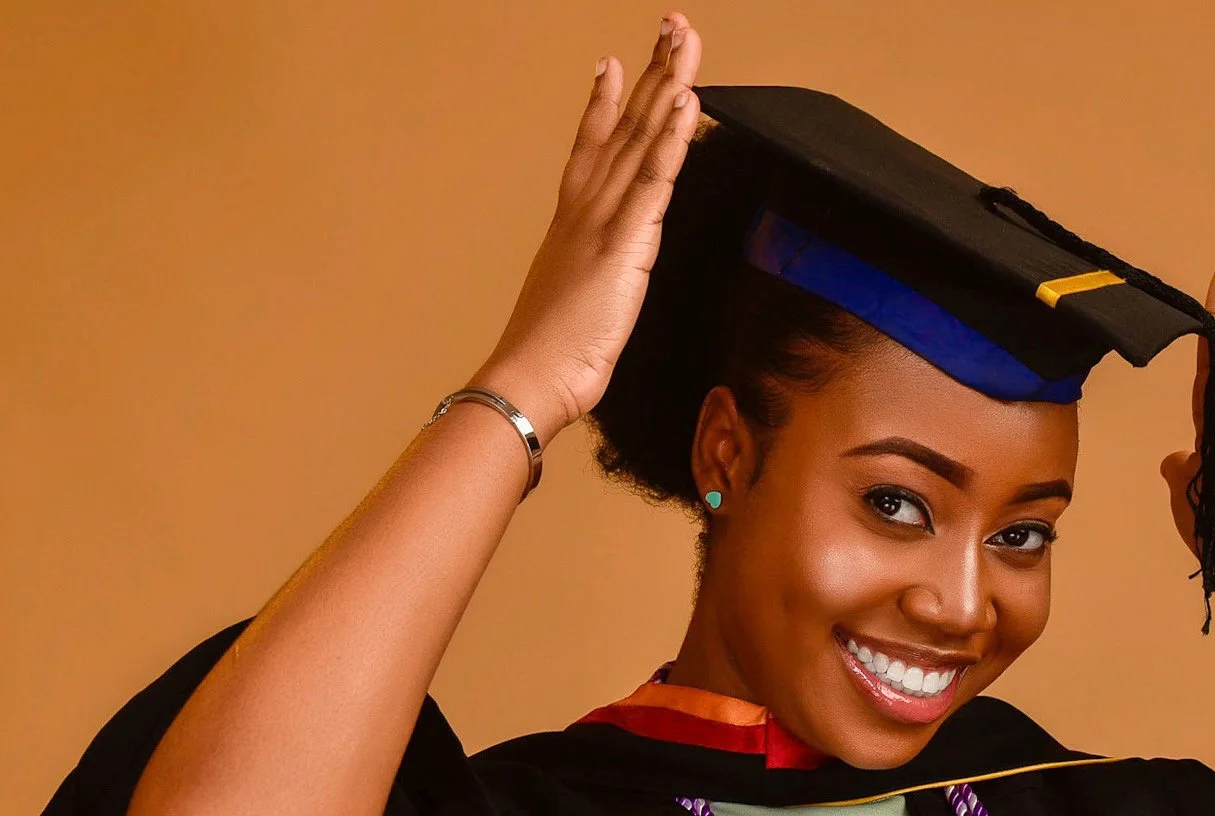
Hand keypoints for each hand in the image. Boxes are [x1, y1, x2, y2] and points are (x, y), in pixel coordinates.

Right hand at [469, 12, 702, 445]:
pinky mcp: (623, 244)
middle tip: (671, 25)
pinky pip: (653, 181)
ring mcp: (603, 222)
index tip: (614, 63)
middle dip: (650, 72)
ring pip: (640, 139)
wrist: (529, 380)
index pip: (593, 148)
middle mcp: (585, 210)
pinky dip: (670, 140)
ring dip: (666, 85)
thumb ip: (588, 278)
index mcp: (573, 224)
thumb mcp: (573, 304)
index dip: (605, 103)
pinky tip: (686, 103)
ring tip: (684, 41)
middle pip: (623, 126)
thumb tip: (597, 279)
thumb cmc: (549, 358)